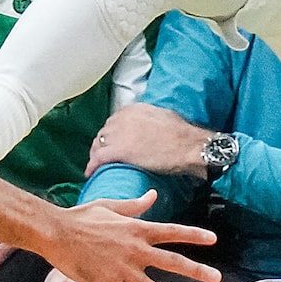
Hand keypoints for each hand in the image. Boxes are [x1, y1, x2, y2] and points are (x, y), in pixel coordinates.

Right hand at [37, 190, 217, 281]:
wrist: (56, 233)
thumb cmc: (80, 217)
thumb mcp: (110, 206)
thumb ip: (135, 205)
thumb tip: (153, 195)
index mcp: (138, 230)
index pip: (172, 232)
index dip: (193, 235)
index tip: (213, 240)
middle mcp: (136, 250)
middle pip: (172, 262)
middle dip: (196, 271)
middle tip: (217, 278)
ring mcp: (123, 269)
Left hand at [87, 100, 214, 177]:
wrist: (189, 146)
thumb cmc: (183, 135)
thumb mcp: (165, 117)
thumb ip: (151, 119)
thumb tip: (150, 127)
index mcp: (134, 109)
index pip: (114, 120)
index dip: (112, 133)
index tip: (114, 141)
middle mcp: (123, 118)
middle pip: (104, 132)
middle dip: (103, 144)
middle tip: (105, 155)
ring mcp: (119, 134)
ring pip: (98, 145)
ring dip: (96, 155)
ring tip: (97, 164)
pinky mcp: (119, 150)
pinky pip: (98, 158)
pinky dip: (93, 166)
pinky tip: (91, 172)